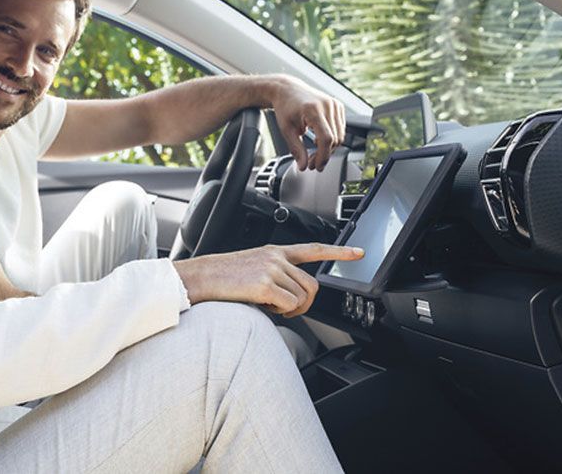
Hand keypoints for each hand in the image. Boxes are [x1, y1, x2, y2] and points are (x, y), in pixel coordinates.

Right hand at [174, 243, 363, 317]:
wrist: (202, 277)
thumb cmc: (224, 278)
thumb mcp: (253, 269)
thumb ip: (277, 276)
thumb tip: (292, 298)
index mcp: (275, 251)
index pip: (313, 249)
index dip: (339, 253)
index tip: (359, 253)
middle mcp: (277, 257)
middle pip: (311, 286)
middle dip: (304, 304)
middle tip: (285, 310)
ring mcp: (272, 269)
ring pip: (301, 298)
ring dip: (289, 309)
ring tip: (268, 306)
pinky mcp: (265, 284)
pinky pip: (289, 306)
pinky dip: (280, 313)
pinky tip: (264, 307)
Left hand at [269, 75, 345, 170]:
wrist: (288, 90)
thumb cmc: (285, 107)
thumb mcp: (286, 130)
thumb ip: (296, 149)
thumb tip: (303, 166)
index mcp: (313, 110)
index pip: (326, 138)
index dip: (323, 156)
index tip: (316, 166)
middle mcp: (327, 105)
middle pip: (335, 139)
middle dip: (324, 154)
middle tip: (312, 163)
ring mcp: (334, 104)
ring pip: (340, 135)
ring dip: (329, 148)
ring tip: (315, 153)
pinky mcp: (338, 106)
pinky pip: (340, 128)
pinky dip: (332, 138)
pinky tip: (320, 140)